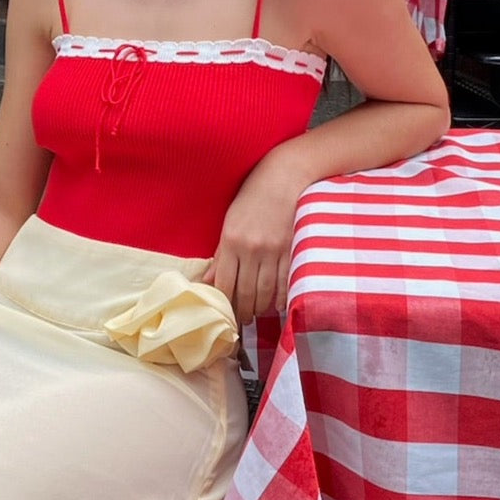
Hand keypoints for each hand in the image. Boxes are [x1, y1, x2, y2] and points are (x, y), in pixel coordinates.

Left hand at [201, 172, 300, 327]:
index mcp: (231, 241)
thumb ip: (221, 254)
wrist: (284, 177)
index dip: (224, 303)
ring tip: (255, 315)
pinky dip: (280, 298)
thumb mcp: (230, 221)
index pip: (224, 282)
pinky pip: (285, 282)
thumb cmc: (252, 197)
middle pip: (245, 291)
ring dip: (259, 308)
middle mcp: (251, 249)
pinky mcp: (291, 249)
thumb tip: (208, 280)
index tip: (223, 315)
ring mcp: (273, 250)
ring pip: (265, 291)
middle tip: (240, 321)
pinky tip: (275, 306)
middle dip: (242, 311)